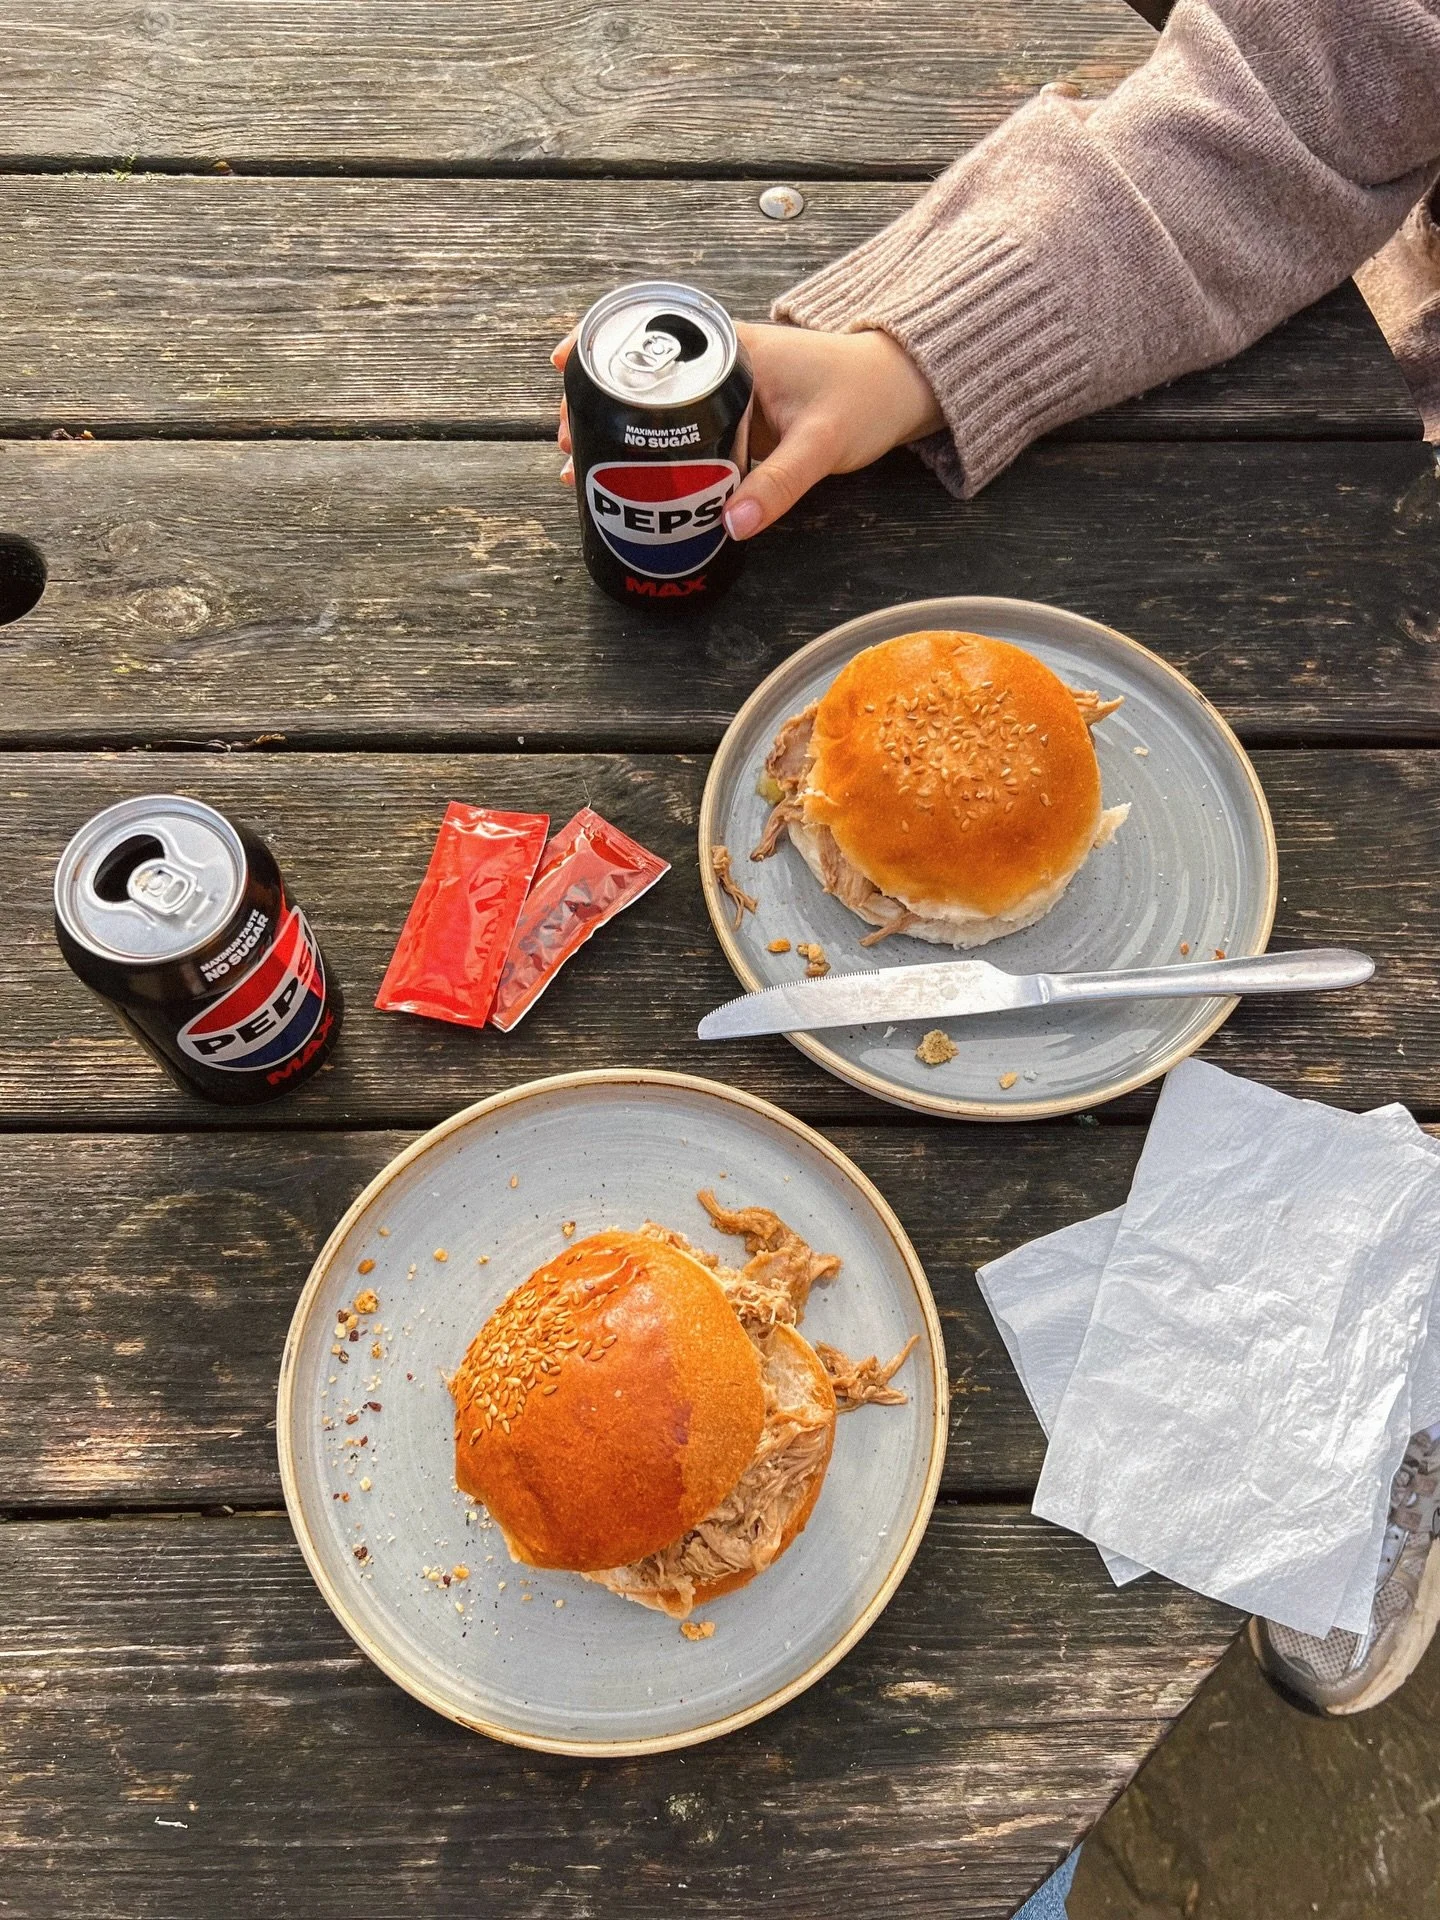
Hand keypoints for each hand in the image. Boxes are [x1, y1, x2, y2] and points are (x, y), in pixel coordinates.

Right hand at [551, 323, 943, 536]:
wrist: (901, 391)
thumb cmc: (865, 397)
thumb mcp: (822, 443)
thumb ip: (779, 485)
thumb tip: (731, 525)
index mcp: (732, 349)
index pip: (651, 336)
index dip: (601, 349)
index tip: (563, 366)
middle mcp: (721, 364)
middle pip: (642, 378)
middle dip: (596, 405)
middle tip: (563, 441)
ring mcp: (725, 393)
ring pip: (657, 408)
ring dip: (617, 433)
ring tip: (578, 463)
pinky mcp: (735, 420)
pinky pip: (682, 431)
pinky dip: (651, 449)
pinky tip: (627, 478)